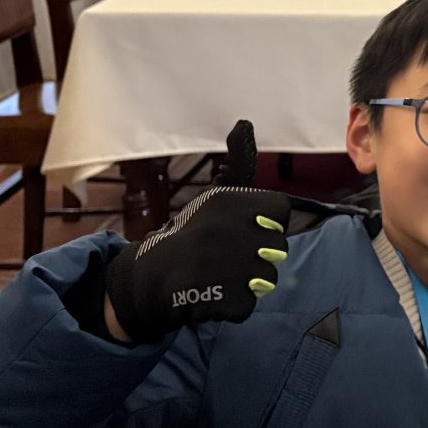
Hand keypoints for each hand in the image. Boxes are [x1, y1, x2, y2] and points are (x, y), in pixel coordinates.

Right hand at [104, 121, 291, 343]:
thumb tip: (244, 122)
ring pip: (267, 277)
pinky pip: (248, 304)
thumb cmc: (192, 233)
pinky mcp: (219, 300)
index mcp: (228, 202)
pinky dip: (232, 305)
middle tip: (223, 255)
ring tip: (217, 274)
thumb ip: (240, 162)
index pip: (280, 212)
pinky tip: (210, 295)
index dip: (265, 223)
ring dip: (246, 281)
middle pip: (278, 247)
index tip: (239, 228)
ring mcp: (224, 267)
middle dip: (256, 254)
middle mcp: (226, 231)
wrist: (147, 277)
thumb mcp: (216, 196)